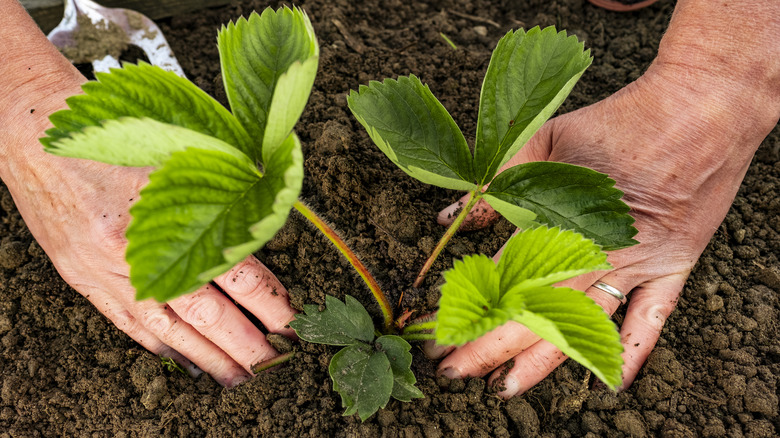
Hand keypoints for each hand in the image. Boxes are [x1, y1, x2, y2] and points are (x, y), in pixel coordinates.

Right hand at [1, 54, 295, 389]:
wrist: (37, 138)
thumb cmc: (114, 134)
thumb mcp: (177, 150)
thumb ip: (219, 190)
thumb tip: (262, 231)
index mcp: (165, 215)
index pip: (233, 271)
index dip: (267, 301)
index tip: (290, 319)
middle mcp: (133, 251)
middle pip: (203, 312)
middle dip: (243, 343)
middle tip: (273, 362)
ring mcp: (104, 270)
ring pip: (166, 327)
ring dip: (206, 356)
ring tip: (236, 377)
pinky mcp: (84, 278)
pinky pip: (127, 321)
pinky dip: (159, 345)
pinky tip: (183, 359)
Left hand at [425, 58, 777, 395]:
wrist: (700, 107)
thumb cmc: (619, 119)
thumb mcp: (544, 139)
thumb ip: (497, 181)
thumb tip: (449, 218)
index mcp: (561, 219)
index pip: (502, 278)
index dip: (467, 308)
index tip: (436, 332)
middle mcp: (597, 251)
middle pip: (533, 311)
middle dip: (488, 346)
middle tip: (451, 371)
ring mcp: (638, 264)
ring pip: (581, 326)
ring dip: (542, 360)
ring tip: (504, 388)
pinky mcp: (674, 265)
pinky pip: (653, 318)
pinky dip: (635, 350)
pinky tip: (612, 382)